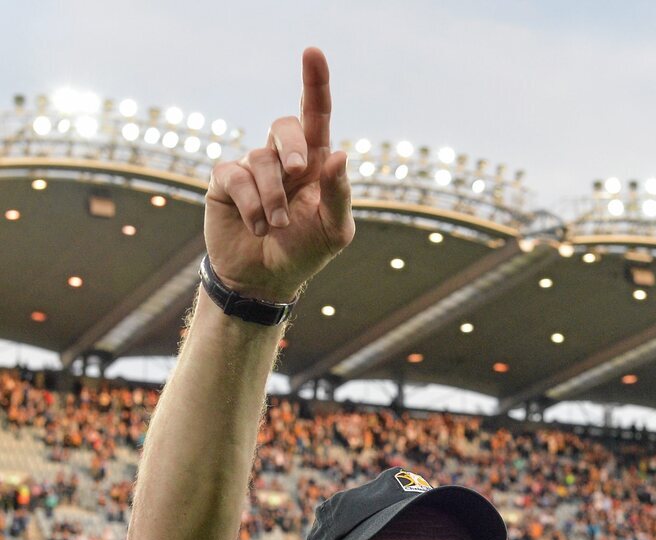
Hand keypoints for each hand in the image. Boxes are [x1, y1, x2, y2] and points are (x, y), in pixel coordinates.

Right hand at [205, 47, 354, 301]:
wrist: (264, 281)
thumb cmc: (304, 252)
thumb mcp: (333, 230)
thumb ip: (339, 194)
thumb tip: (339, 153)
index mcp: (314, 164)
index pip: (316, 116)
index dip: (315, 83)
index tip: (312, 53)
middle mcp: (282, 160)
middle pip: (284, 126)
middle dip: (292, 146)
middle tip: (297, 172)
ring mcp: (252, 169)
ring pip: (261, 160)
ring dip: (271, 198)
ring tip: (274, 226)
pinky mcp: (225, 182)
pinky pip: (235, 177)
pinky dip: (250, 204)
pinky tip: (256, 227)